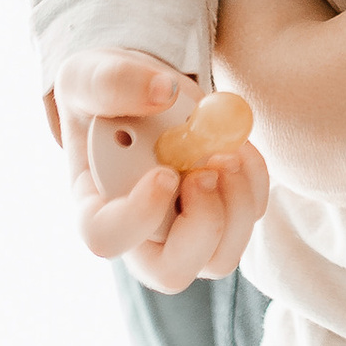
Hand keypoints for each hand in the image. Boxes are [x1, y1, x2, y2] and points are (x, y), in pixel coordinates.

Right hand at [49, 45, 271, 290]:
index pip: (106, 238)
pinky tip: (237, 147)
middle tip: (208, 171)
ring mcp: (183, 226)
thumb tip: (163, 92)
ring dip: (236, 206)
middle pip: (172, 272)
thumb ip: (113, 82)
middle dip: (202, 226)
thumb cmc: (106, 91)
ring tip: (227, 154)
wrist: (144, 89)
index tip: (164, 174)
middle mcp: (140, 230)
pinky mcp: (221, 211)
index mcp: (95, 204)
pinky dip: (255, 182)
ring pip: (220, 257)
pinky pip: (250, 216)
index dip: (138, 217)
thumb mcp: (90, 73)